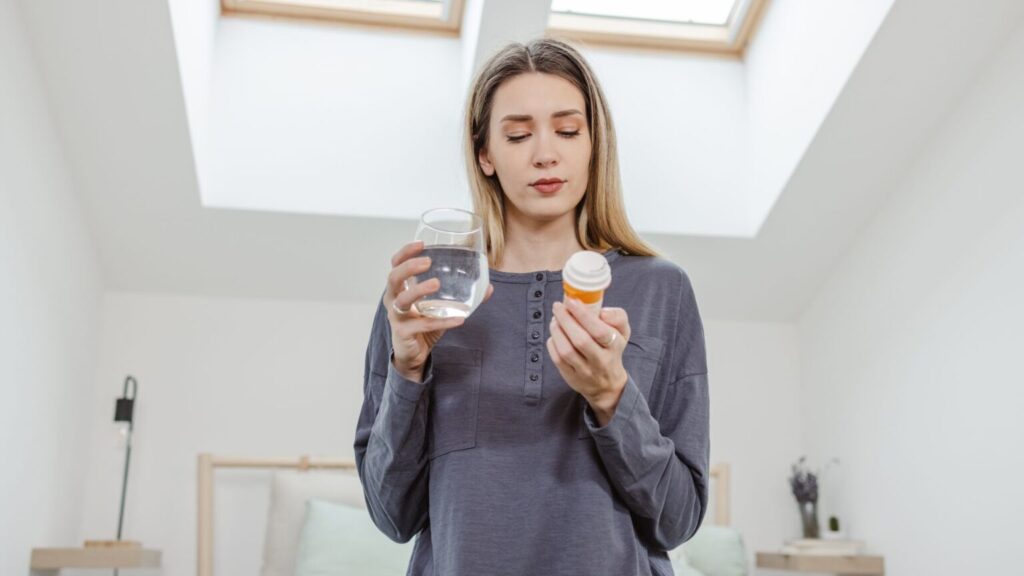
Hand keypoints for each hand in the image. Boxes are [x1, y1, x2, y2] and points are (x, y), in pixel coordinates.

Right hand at [385, 240, 493, 382]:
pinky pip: (422, 325)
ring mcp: (396, 317)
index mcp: (400, 288)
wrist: (413, 355)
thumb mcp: (441, 307)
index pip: (396, 264)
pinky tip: (459, 319)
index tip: (421, 243)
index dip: (405, 252)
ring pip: (402, 300)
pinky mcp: (403, 333)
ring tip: (436, 283)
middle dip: (409, 267)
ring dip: (419, 289)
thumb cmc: (423, 325)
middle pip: (393, 278)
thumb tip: (488, 287)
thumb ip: (461, 295)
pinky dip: (442, 321)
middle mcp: (394, 299)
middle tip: (427, 262)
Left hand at [547, 298, 631, 425]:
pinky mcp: (571, 377)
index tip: (572, 301)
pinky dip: (553, 343)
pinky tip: (554, 334)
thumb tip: (603, 312)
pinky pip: (558, 360)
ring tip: (555, 319)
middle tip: (558, 306)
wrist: (608, 384)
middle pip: (581, 340)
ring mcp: (585, 371)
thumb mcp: (623, 332)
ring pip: (566, 351)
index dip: (583, 315)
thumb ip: (618, 317)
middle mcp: (600, 361)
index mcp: (614, 346)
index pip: (599, 331)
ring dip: (557, 331)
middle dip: (566, 320)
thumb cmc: (612, 350)